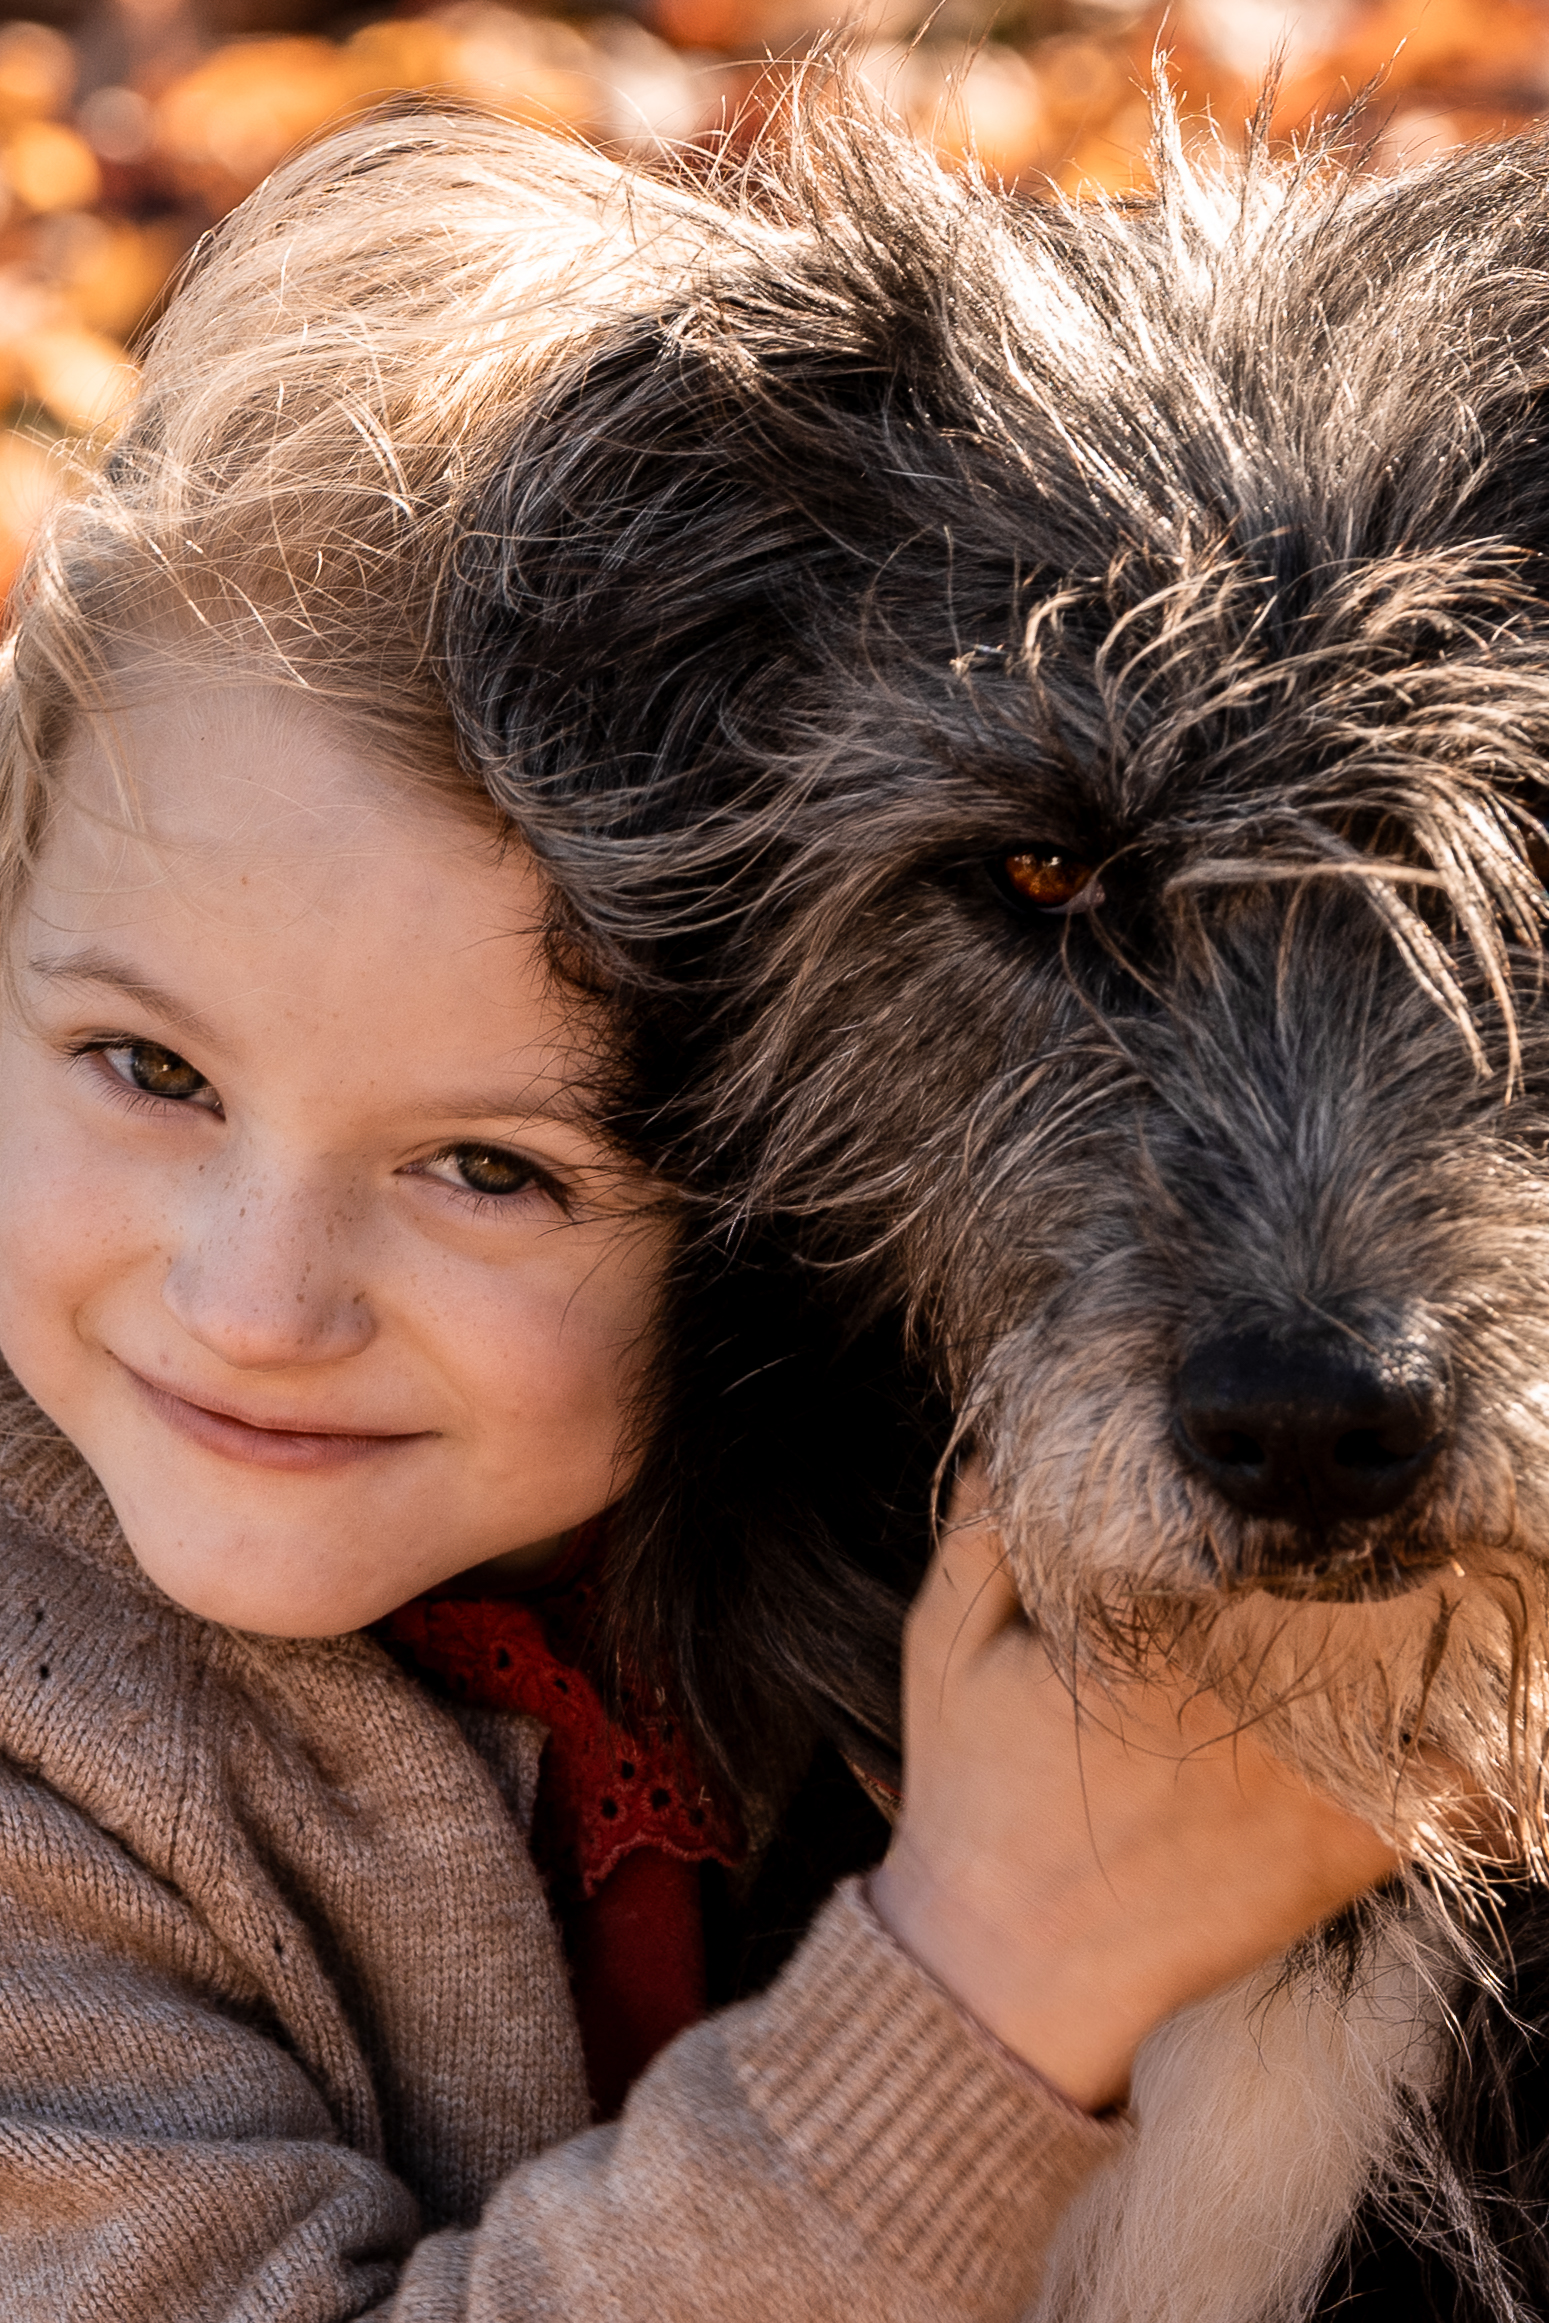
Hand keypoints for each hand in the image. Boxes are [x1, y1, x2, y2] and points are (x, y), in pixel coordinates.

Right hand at [869, 1479, 1398, 2111]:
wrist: (1001, 1969)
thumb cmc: (970, 1793)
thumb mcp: (943, 1638)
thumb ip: (983, 1526)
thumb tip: (1016, 1434)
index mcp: (1161, 1635)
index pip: (1276, 1530)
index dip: (1308, 1499)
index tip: (1316, 1478)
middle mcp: (1248, 1704)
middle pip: (1363, 1589)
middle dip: (1381, 1552)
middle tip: (1402, 1517)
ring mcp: (1305, 1785)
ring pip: (1419, 1673)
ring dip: (1436, 1632)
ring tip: (1450, 1588)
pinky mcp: (1339, 1858)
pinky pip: (1447, 1786)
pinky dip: (1464, 1740)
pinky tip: (1457, 1702)